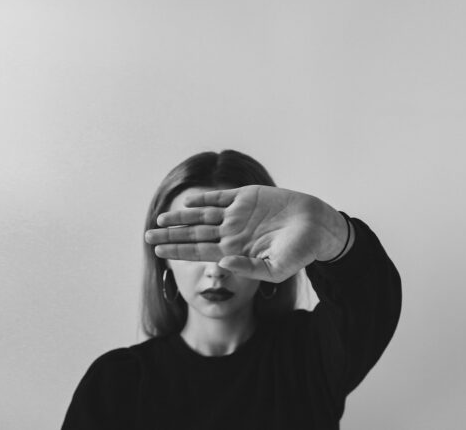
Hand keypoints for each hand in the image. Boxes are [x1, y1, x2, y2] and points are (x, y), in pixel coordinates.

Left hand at [144, 185, 347, 282]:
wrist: (318, 226)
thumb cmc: (300, 251)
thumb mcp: (276, 268)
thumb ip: (248, 268)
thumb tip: (221, 263)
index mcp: (236, 250)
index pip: (200, 252)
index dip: (178, 251)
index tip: (156, 252)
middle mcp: (233, 232)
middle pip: (194, 234)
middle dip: (171, 236)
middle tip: (146, 237)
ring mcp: (239, 214)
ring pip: (202, 215)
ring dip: (180, 218)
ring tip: (159, 221)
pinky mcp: (248, 196)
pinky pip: (220, 196)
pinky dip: (203, 198)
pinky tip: (186, 201)